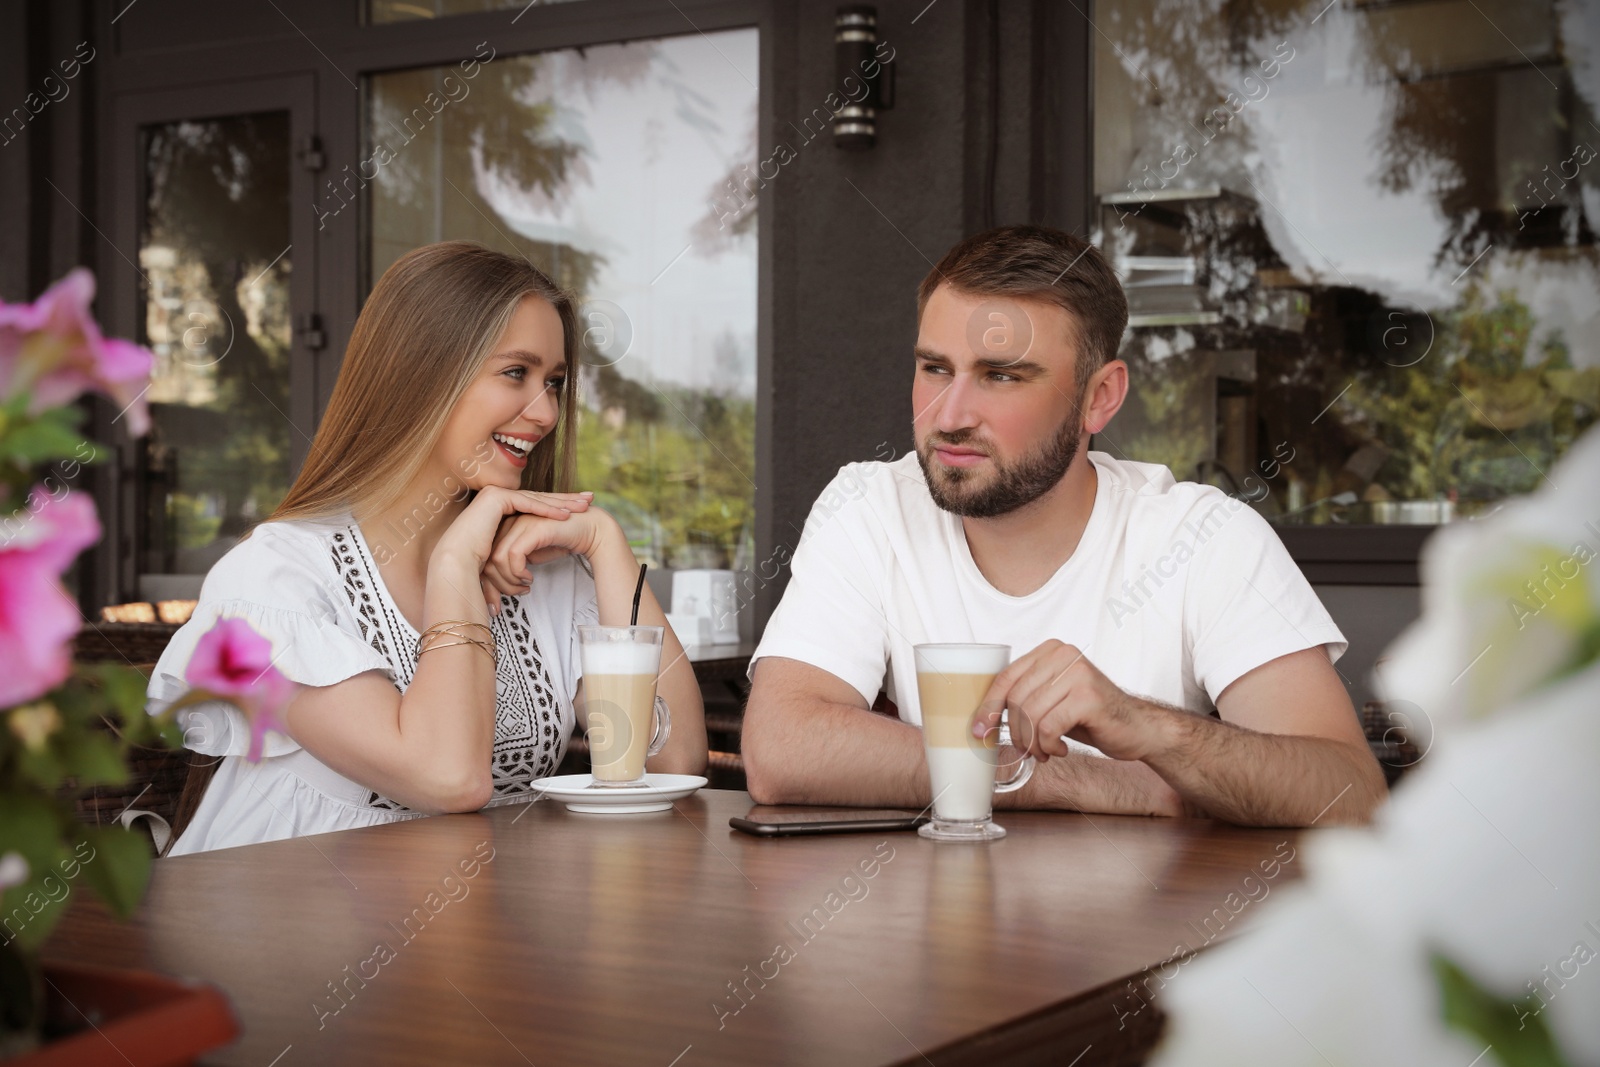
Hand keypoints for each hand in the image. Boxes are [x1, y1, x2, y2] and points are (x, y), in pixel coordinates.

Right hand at [432, 486, 592, 575]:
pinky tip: (565, 514)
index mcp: (500, 509)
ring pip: (536, 499)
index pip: (535, 507)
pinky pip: (526, 504)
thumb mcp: (505, 556)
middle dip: (566, 500)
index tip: (579, 511)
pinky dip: (546, 509)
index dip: (558, 508)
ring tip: (584, 506)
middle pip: (539, 500)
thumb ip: (519, 554)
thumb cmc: (477, 567)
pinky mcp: (496, 498)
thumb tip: (532, 575)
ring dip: (561, 502)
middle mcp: (497, 498)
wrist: (457, 564)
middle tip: (589, 501)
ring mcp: (495, 495)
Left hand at [482, 505, 623, 599]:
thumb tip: (495, 583)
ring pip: (497, 559)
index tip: (496, 601)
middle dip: (496, 585)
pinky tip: (529, 578)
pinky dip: (518, 572)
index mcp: (505, 525)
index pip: (484, 555)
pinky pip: (513, 555)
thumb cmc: (563, 541)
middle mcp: (509, 521)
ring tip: (525, 587)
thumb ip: (513, 562)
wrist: (591, 530)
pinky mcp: (533, 528)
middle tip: (514, 595)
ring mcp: (521, 522)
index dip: (488, 581)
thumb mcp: (531, 554)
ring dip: (509, 581)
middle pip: (487, 559)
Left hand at [972, 641, 1171, 762]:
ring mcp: (1078, 673)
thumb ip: (1025, 698)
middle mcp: (1064, 655)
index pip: (1006, 677)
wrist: (1137, 728)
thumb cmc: (1090, 716)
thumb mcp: (1052, 700)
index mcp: (1050, 651)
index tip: (979, 730)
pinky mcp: (1089, 697)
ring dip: (1034, 743)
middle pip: (1016, 699)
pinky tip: (1061, 749)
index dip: (989, 706)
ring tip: (1046, 752)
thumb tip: (982, 720)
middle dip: (1016, 732)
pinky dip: (1049, 745)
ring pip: (1031, 714)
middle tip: (1028, 750)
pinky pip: (1050, 726)